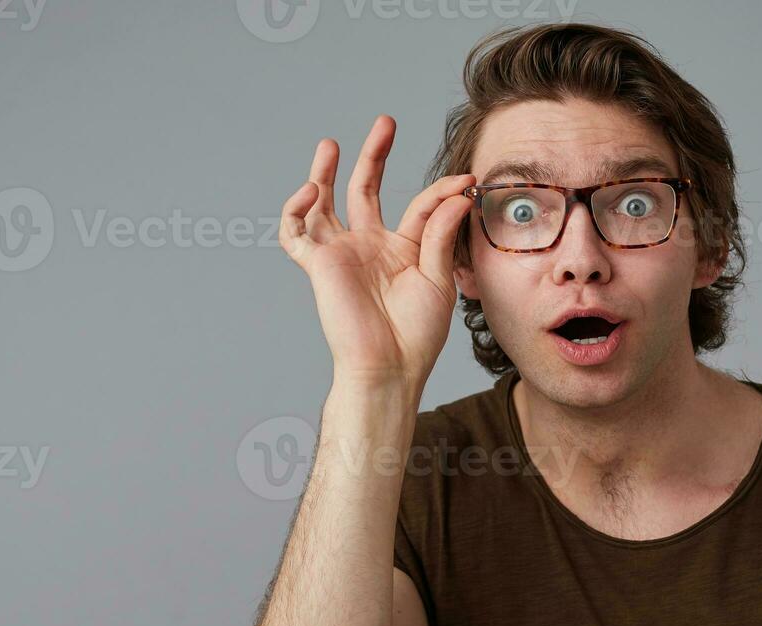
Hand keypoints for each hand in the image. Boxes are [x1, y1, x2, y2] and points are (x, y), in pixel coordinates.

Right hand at [278, 115, 475, 389]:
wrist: (390, 366)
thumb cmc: (418, 334)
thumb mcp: (439, 278)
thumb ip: (442, 233)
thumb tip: (457, 193)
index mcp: (404, 250)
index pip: (420, 206)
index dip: (442, 191)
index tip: (467, 179)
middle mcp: (370, 246)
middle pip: (365, 190)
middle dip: (373, 156)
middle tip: (385, 123)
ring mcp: (342, 253)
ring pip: (324, 204)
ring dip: (323, 173)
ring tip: (330, 144)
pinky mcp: (318, 265)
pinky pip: (294, 233)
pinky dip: (295, 210)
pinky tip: (309, 192)